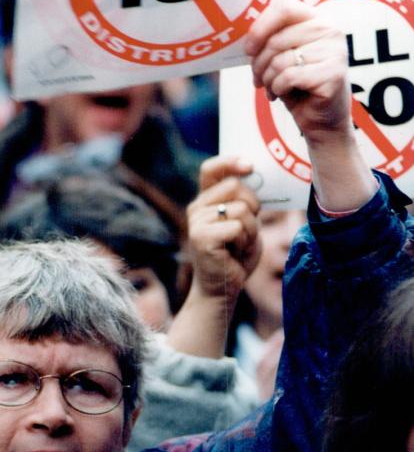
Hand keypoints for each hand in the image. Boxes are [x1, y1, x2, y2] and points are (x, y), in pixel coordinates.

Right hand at [188, 157, 260, 298]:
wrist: (221, 290)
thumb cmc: (235, 256)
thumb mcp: (243, 222)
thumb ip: (243, 201)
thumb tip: (254, 176)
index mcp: (205, 201)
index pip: (211, 169)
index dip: (230, 162)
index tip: (250, 166)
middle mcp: (196, 209)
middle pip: (234, 186)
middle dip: (252, 206)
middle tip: (247, 229)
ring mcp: (197, 223)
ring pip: (241, 209)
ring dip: (251, 230)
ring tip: (240, 245)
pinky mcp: (202, 237)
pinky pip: (238, 227)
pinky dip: (245, 241)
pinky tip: (234, 254)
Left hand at [245, 2, 349, 139]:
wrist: (320, 120)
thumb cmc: (298, 86)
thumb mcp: (281, 57)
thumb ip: (271, 41)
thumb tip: (247, 41)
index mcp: (316, 19)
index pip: (284, 8)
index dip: (260, 28)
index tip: (248, 49)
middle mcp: (330, 30)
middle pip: (277, 40)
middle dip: (259, 64)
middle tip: (258, 79)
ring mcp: (335, 51)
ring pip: (280, 61)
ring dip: (268, 79)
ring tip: (273, 87)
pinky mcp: (333, 74)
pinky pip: (289, 77)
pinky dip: (278, 89)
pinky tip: (282, 93)